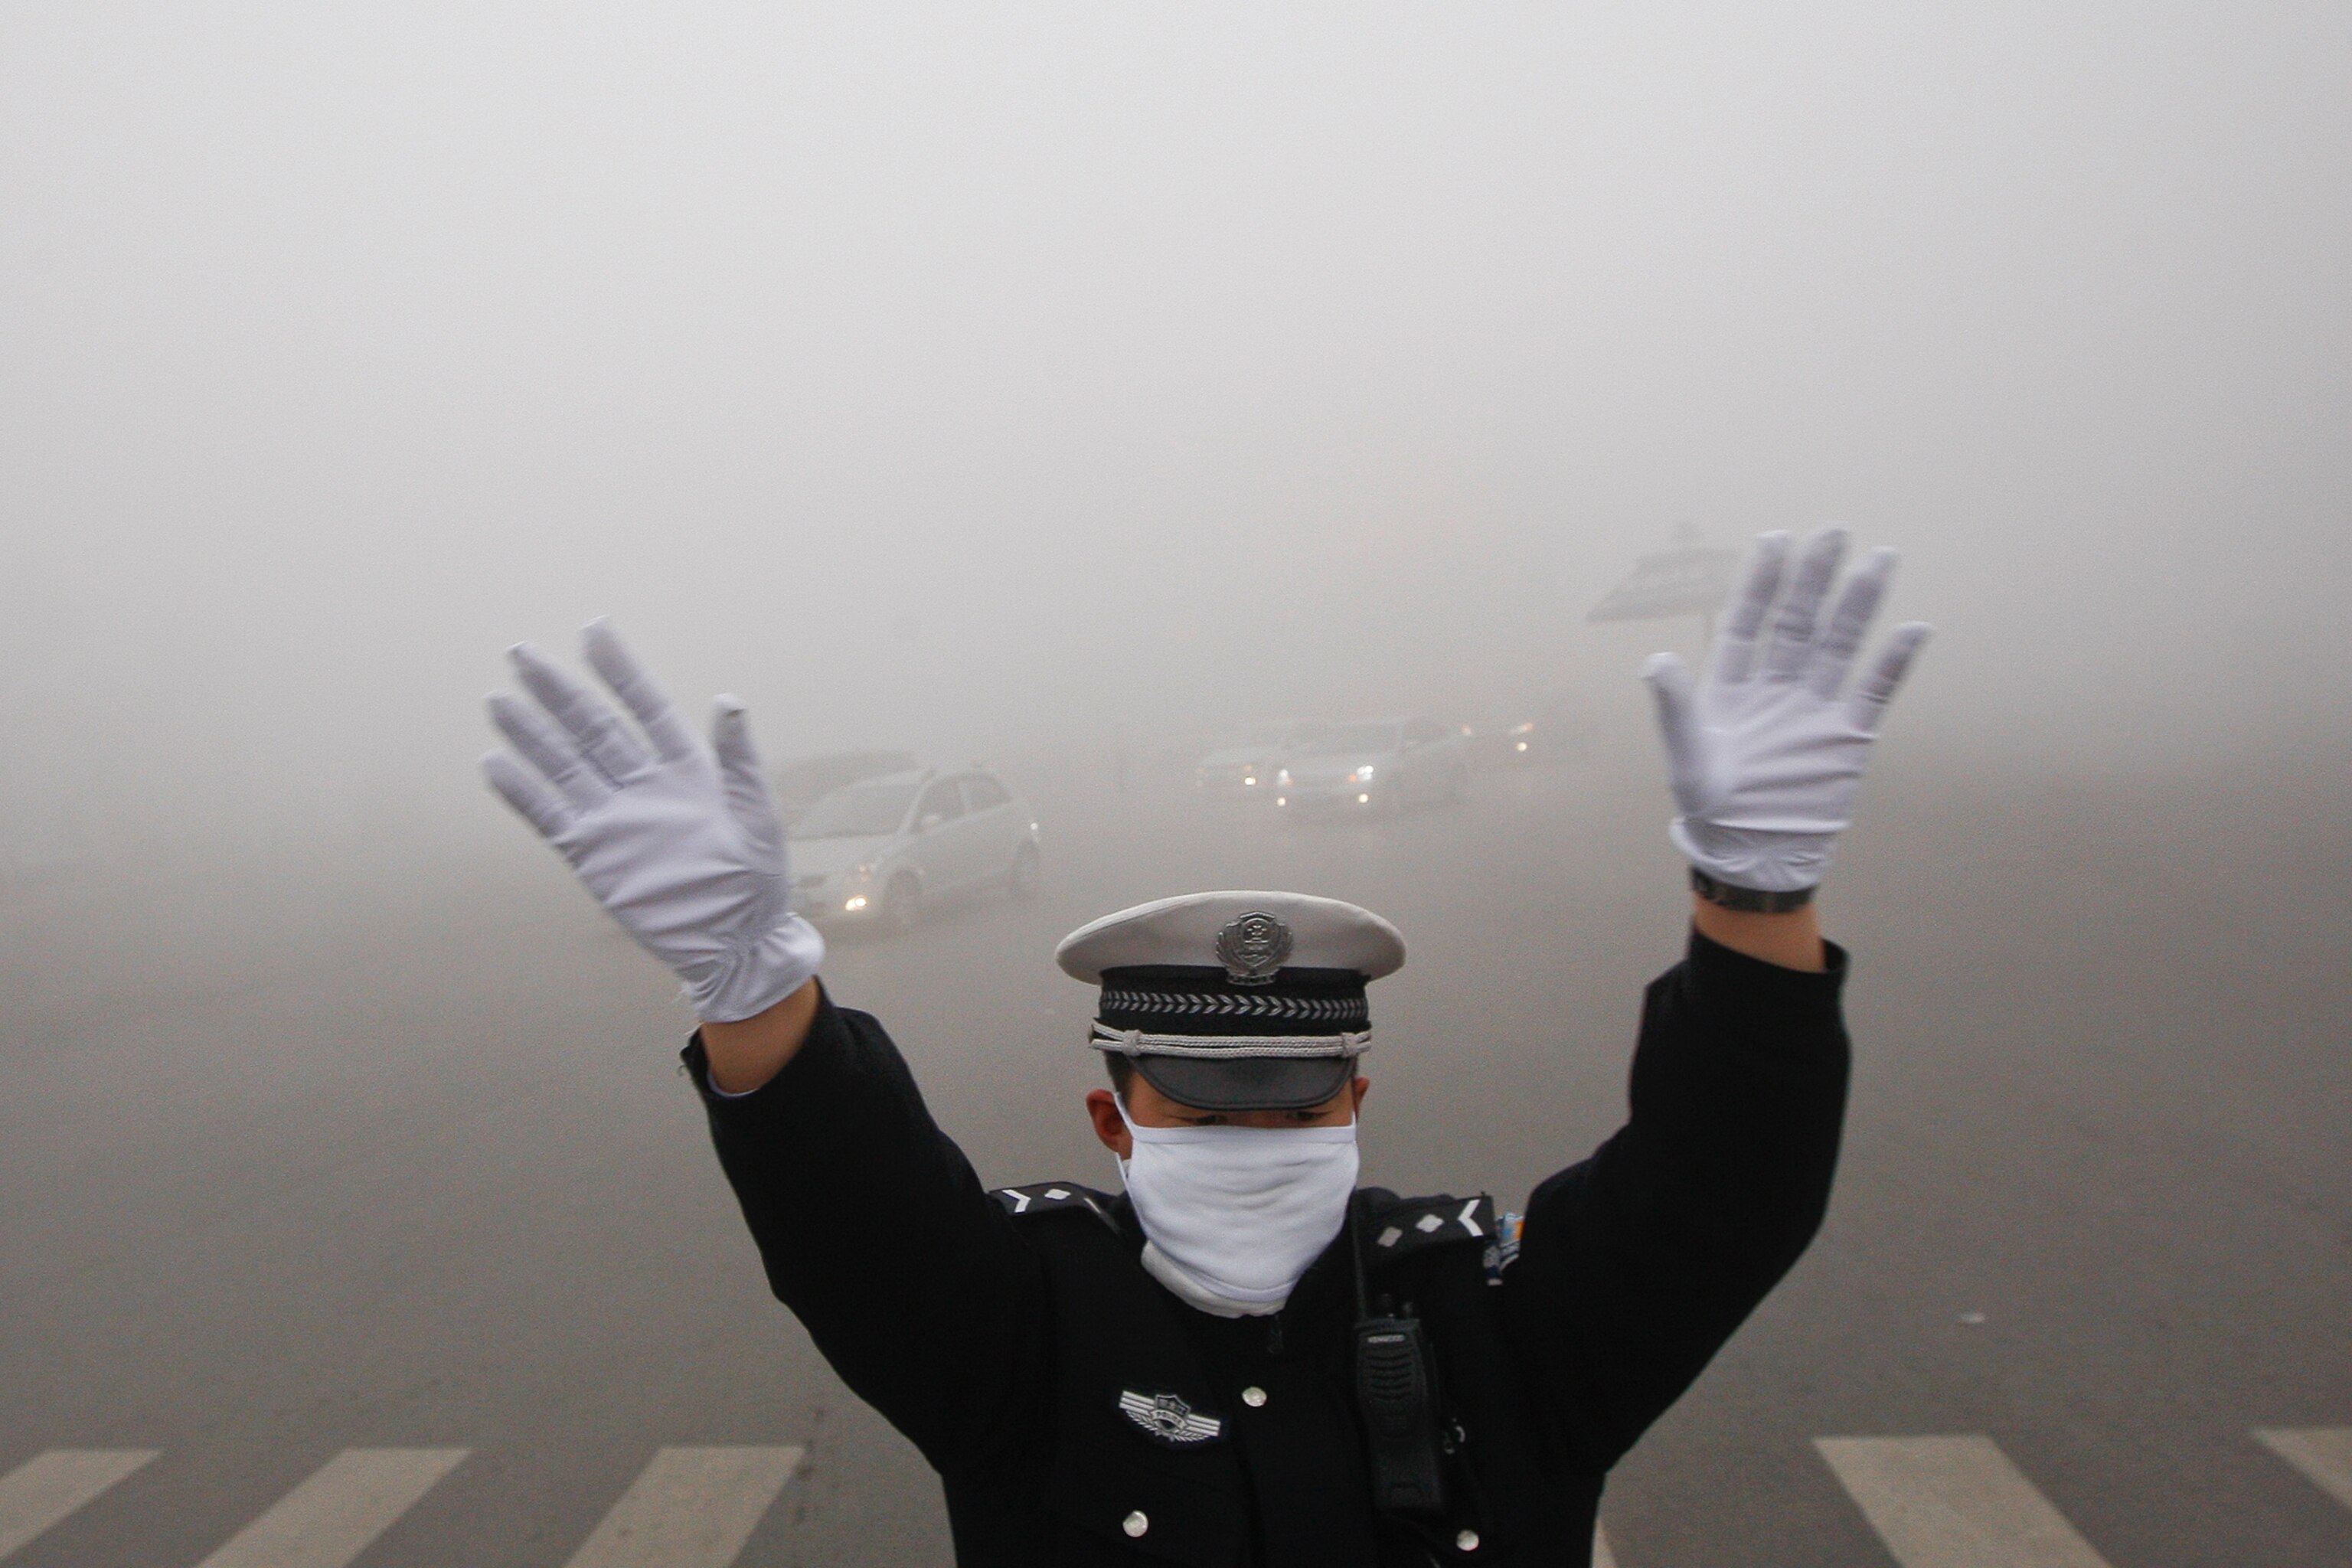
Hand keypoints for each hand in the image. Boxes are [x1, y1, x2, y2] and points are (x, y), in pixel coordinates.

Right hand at [479, 621, 823, 1022]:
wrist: (735, 941)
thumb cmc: (756, 878)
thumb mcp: (756, 814)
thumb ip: (737, 758)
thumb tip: (728, 699)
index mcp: (686, 769)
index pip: (646, 706)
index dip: (620, 669)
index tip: (594, 630)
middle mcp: (643, 785)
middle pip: (593, 727)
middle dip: (559, 690)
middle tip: (523, 652)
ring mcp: (614, 818)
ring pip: (564, 765)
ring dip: (532, 734)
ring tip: (499, 699)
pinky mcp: (593, 855)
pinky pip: (550, 817)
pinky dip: (522, 793)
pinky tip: (493, 764)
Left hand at [1641, 528, 1930, 892]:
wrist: (1752, 855)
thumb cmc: (1709, 808)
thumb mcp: (1686, 757)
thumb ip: (1675, 707)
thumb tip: (1655, 659)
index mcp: (1732, 687)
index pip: (1750, 622)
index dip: (1763, 582)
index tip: (1777, 539)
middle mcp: (1776, 688)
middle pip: (1799, 623)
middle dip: (1814, 578)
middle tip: (1833, 531)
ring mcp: (1814, 709)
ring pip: (1840, 645)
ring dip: (1859, 604)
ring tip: (1881, 558)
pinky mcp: (1847, 737)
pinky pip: (1875, 692)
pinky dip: (1894, 662)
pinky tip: (1914, 628)